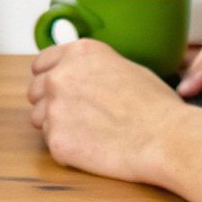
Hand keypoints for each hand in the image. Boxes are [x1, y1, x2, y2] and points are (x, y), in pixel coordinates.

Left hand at [27, 39, 189, 185]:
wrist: (166, 138)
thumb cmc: (156, 106)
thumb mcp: (124, 67)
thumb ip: (92, 68)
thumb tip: (82, 76)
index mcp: (78, 53)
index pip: (42, 63)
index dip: (50, 77)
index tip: (58, 89)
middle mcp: (60, 76)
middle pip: (35, 91)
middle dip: (52, 103)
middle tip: (79, 116)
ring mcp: (55, 108)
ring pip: (40, 119)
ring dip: (58, 126)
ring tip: (91, 133)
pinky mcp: (56, 140)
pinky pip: (52, 144)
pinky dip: (68, 148)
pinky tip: (94, 147)